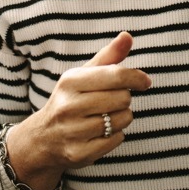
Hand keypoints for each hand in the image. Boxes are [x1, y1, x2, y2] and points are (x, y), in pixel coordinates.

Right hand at [5, 32, 150, 189]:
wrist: (43, 138)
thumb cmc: (70, 100)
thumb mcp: (83, 75)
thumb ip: (108, 56)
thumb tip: (127, 36)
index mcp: (70, 81)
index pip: (116, 74)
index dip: (136, 77)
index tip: (145, 82)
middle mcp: (68, 106)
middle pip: (123, 98)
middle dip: (124, 99)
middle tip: (111, 102)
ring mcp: (72, 131)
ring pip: (122, 119)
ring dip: (121, 118)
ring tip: (104, 117)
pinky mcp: (79, 153)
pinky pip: (117, 140)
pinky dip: (115, 136)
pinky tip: (100, 133)